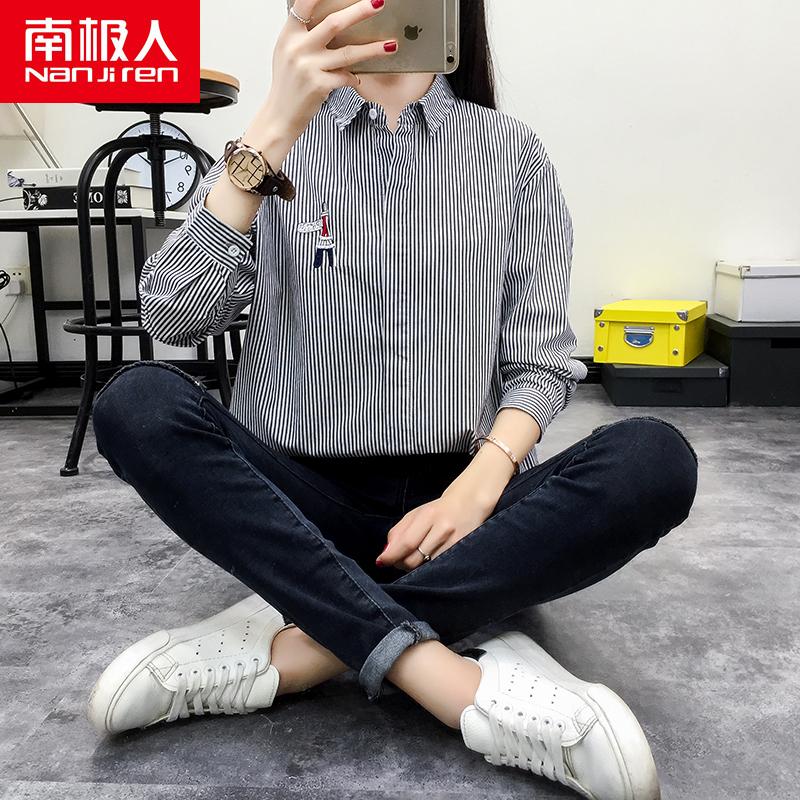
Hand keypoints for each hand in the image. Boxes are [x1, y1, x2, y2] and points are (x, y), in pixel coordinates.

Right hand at [257, 0, 398, 149]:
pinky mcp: (319, 85)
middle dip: (359, 11)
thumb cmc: (287, 85)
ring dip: (373, 49)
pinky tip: (356, 79)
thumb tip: (328, 19)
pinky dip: (354, 78)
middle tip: (379, 3)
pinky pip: (346, 77)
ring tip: (392, 45)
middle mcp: (298, 48)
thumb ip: (303, 36)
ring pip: (348, 53)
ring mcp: (308, 67)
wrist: (281, 115)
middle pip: (334, 23)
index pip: (305, 4)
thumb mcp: (287, 53)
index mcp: (289, 35)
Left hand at [376, 486, 496, 572]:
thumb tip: (385, 554)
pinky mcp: (462, 552)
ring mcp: (454, 542)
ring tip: (416, 558)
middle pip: (414, 559)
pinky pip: (439, 567)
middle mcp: (442, 529)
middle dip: (401, 563)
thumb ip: (398, 532)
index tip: (381, 562)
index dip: (391, 556)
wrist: (470, 504)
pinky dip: (429, 568)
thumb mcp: (416, 515)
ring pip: (426, 567)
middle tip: (399, 560)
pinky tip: (429, 561)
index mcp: (428, 516)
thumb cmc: (439, 510)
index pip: (405, 543)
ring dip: (415, 567)